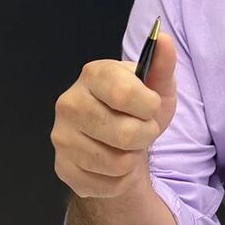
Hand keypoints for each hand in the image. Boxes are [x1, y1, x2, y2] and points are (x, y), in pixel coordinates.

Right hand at [51, 33, 177, 199]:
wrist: (119, 143)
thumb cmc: (138, 109)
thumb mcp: (157, 87)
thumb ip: (162, 65)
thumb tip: (163, 39)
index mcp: (93, 74)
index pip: (124, 94)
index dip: (148, 107)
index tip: (150, 107)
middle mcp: (69, 103)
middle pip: (124, 134)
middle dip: (145, 136)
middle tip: (141, 131)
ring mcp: (61, 137)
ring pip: (116, 163)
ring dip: (132, 160)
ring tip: (126, 147)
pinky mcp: (62, 168)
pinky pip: (105, 185)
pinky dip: (120, 181)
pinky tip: (113, 166)